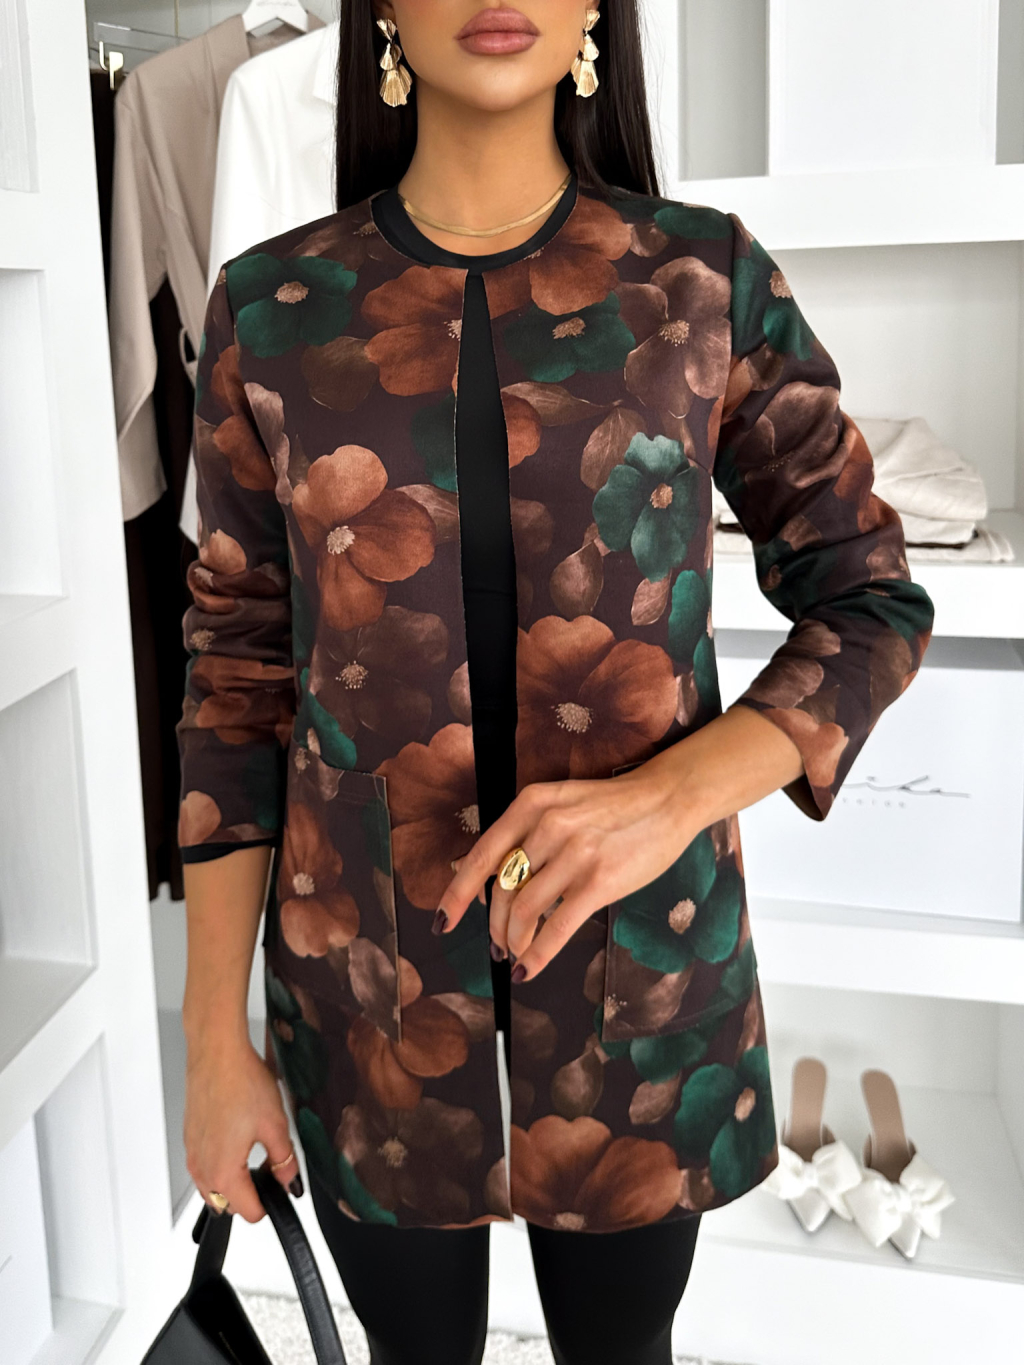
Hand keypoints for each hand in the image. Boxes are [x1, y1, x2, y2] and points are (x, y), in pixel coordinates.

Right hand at [184, 1029, 303, 1222]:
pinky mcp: (189, 1137)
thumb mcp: (275, 1125)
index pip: (249, 1213)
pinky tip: (237, 1134)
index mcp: (223, 1173)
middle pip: (228, 1203)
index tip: (281, 1184)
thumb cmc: (240, 1082)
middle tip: (271, 1165)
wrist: (217, 1053)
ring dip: (233, 1179)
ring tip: (254, 1148)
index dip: (270, 1203)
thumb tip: (290, 1180)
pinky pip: (204, 1164)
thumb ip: (284, 1161)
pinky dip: (220, 1161)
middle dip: (251, 1193)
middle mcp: (201, 1168)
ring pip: (213, 1186)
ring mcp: (192, 1153)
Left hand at [435, 705, 806, 982]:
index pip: (482, 856)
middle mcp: (547, 825)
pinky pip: (557, 927)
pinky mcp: (599, 881)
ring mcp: (574, 853)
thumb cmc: (613, 807)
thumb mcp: (559, 803)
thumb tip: (482, 874)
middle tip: (499, 945)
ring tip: (516, 953)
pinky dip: (537, 954)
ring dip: (514, 940)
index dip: (457, 894)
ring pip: (524, 910)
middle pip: (502, 890)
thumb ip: (523, 833)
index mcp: (531, 804)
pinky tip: (529, 968)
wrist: (667, 799)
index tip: (444, 921)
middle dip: (495, 926)